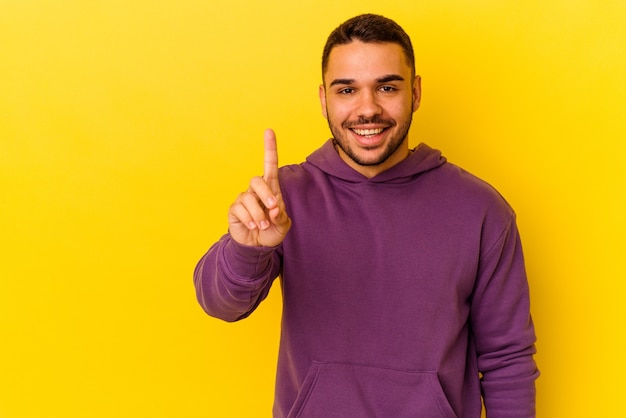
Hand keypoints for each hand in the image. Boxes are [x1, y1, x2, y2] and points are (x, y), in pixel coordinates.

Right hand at [227, 129, 291, 246]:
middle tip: (273, 209)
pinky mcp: (234, 209)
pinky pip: (240, 209)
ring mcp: (244, 199)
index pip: (269, 165)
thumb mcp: (283, 225)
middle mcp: (256, 190)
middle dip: (266, 194)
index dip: (269, 148)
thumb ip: (281, 216)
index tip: (269, 131)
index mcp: (271, 189)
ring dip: (258, 214)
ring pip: (249, 198)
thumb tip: (273, 209)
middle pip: (257, 180)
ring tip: (263, 226)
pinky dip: (249, 220)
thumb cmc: (272, 231)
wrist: (258, 246)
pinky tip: (253, 227)